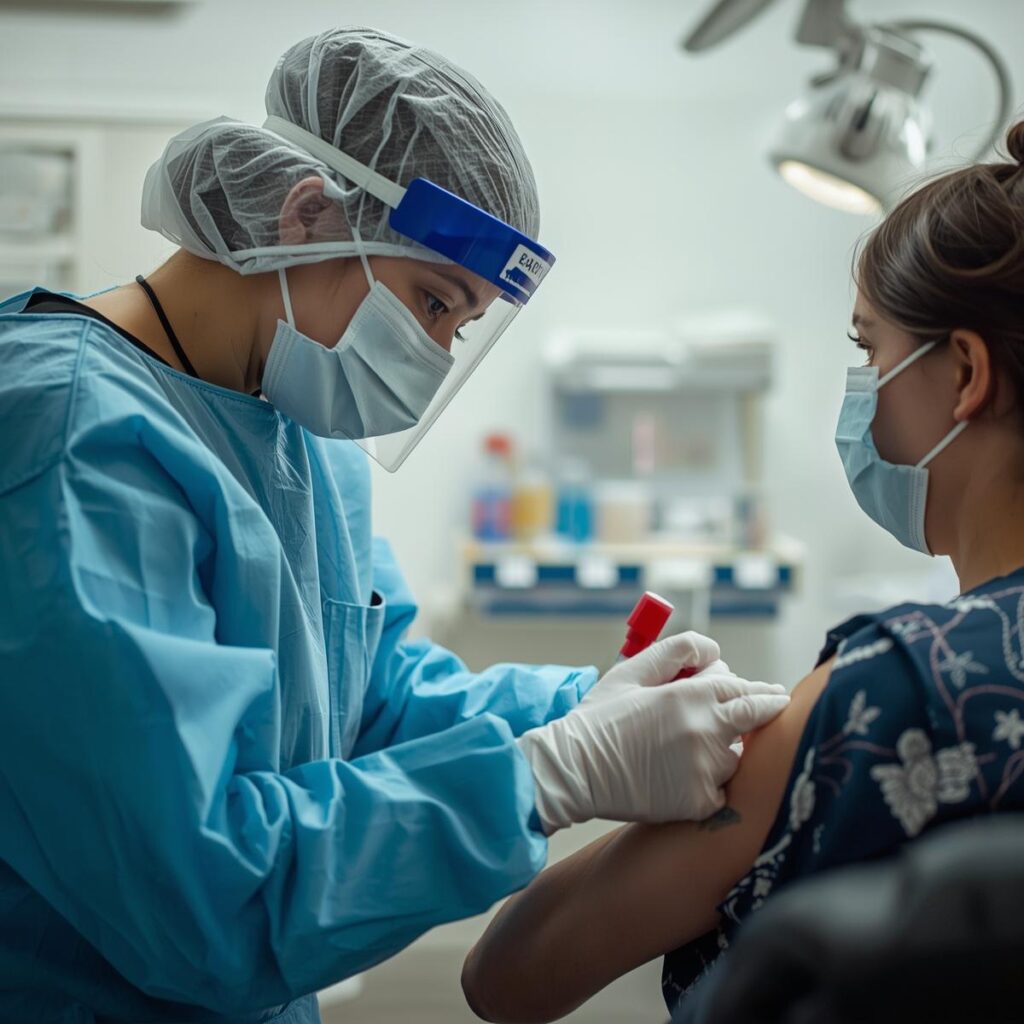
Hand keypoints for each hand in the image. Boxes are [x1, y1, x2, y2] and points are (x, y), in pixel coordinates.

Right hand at [517, 633, 788, 832]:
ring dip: (724, 749)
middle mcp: (705, 731)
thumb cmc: (599, 718)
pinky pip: (721, 790)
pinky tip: (683, 776)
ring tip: (690, 749)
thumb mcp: (631, 671)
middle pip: (754, 719)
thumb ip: (676, 652)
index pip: (744, 690)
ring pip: (735, 756)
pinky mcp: (699, 802)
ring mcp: (705, 769)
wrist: (573, 771)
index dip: (759, 691)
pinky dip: (709, 783)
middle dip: (767, 711)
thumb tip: (714, 651)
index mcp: (690, 695)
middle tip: (776, 708)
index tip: (773, 694)